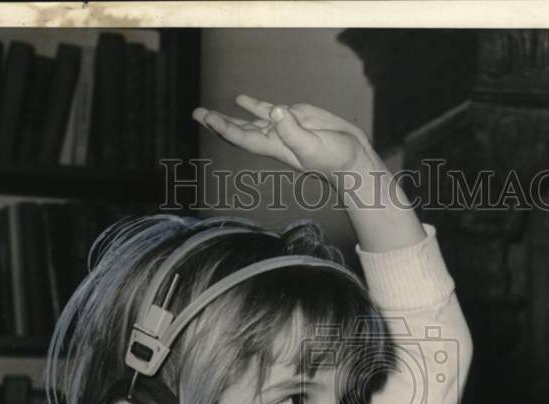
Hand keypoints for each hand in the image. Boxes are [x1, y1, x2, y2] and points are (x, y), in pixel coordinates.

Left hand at [192, 94, 374, 181]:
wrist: (351, 158)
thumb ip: (293, 130)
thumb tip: (276, 111)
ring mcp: (282, 128)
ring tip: (207, 113)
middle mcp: (273, 138)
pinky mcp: (293, 118)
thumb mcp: (313, 146)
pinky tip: (241, 100)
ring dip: (229, 117)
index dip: (225, 128)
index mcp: (275, 147)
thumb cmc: (334, 159)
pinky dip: (254, 106)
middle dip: (217, 123)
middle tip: (197, 114)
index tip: (209, 118)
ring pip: (249, 122)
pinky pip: (268, 111)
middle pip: (239, 131)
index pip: (243, 137)